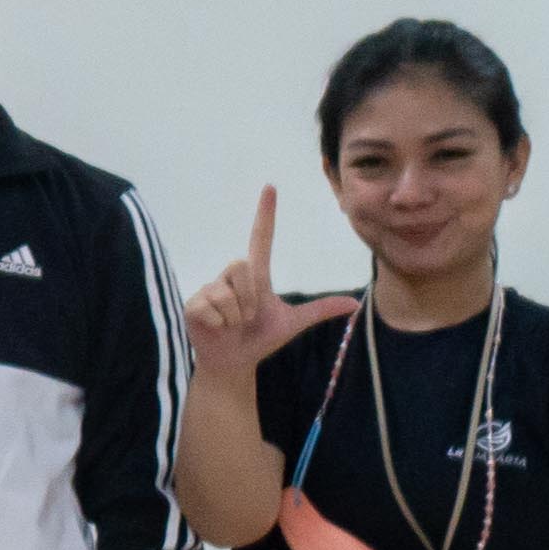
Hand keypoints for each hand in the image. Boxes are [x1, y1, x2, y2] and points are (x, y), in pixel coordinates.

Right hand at [181, 187, 356, 385]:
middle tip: (247, 318)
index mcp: (255, 276)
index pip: (261, 238)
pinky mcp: (194, 303)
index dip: (266, 213)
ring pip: (227, 292)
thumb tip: (355, 303)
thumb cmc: (260, 338)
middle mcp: (231, 276)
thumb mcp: (292, 323)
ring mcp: (210, 288)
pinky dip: (219, 324)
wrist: (234, 362)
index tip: (271, 187)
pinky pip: (211, 307)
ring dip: (236, 316)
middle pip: (242, 266)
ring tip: (232, 325)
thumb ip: (319, 310)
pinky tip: (216, 328)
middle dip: (249, 299)